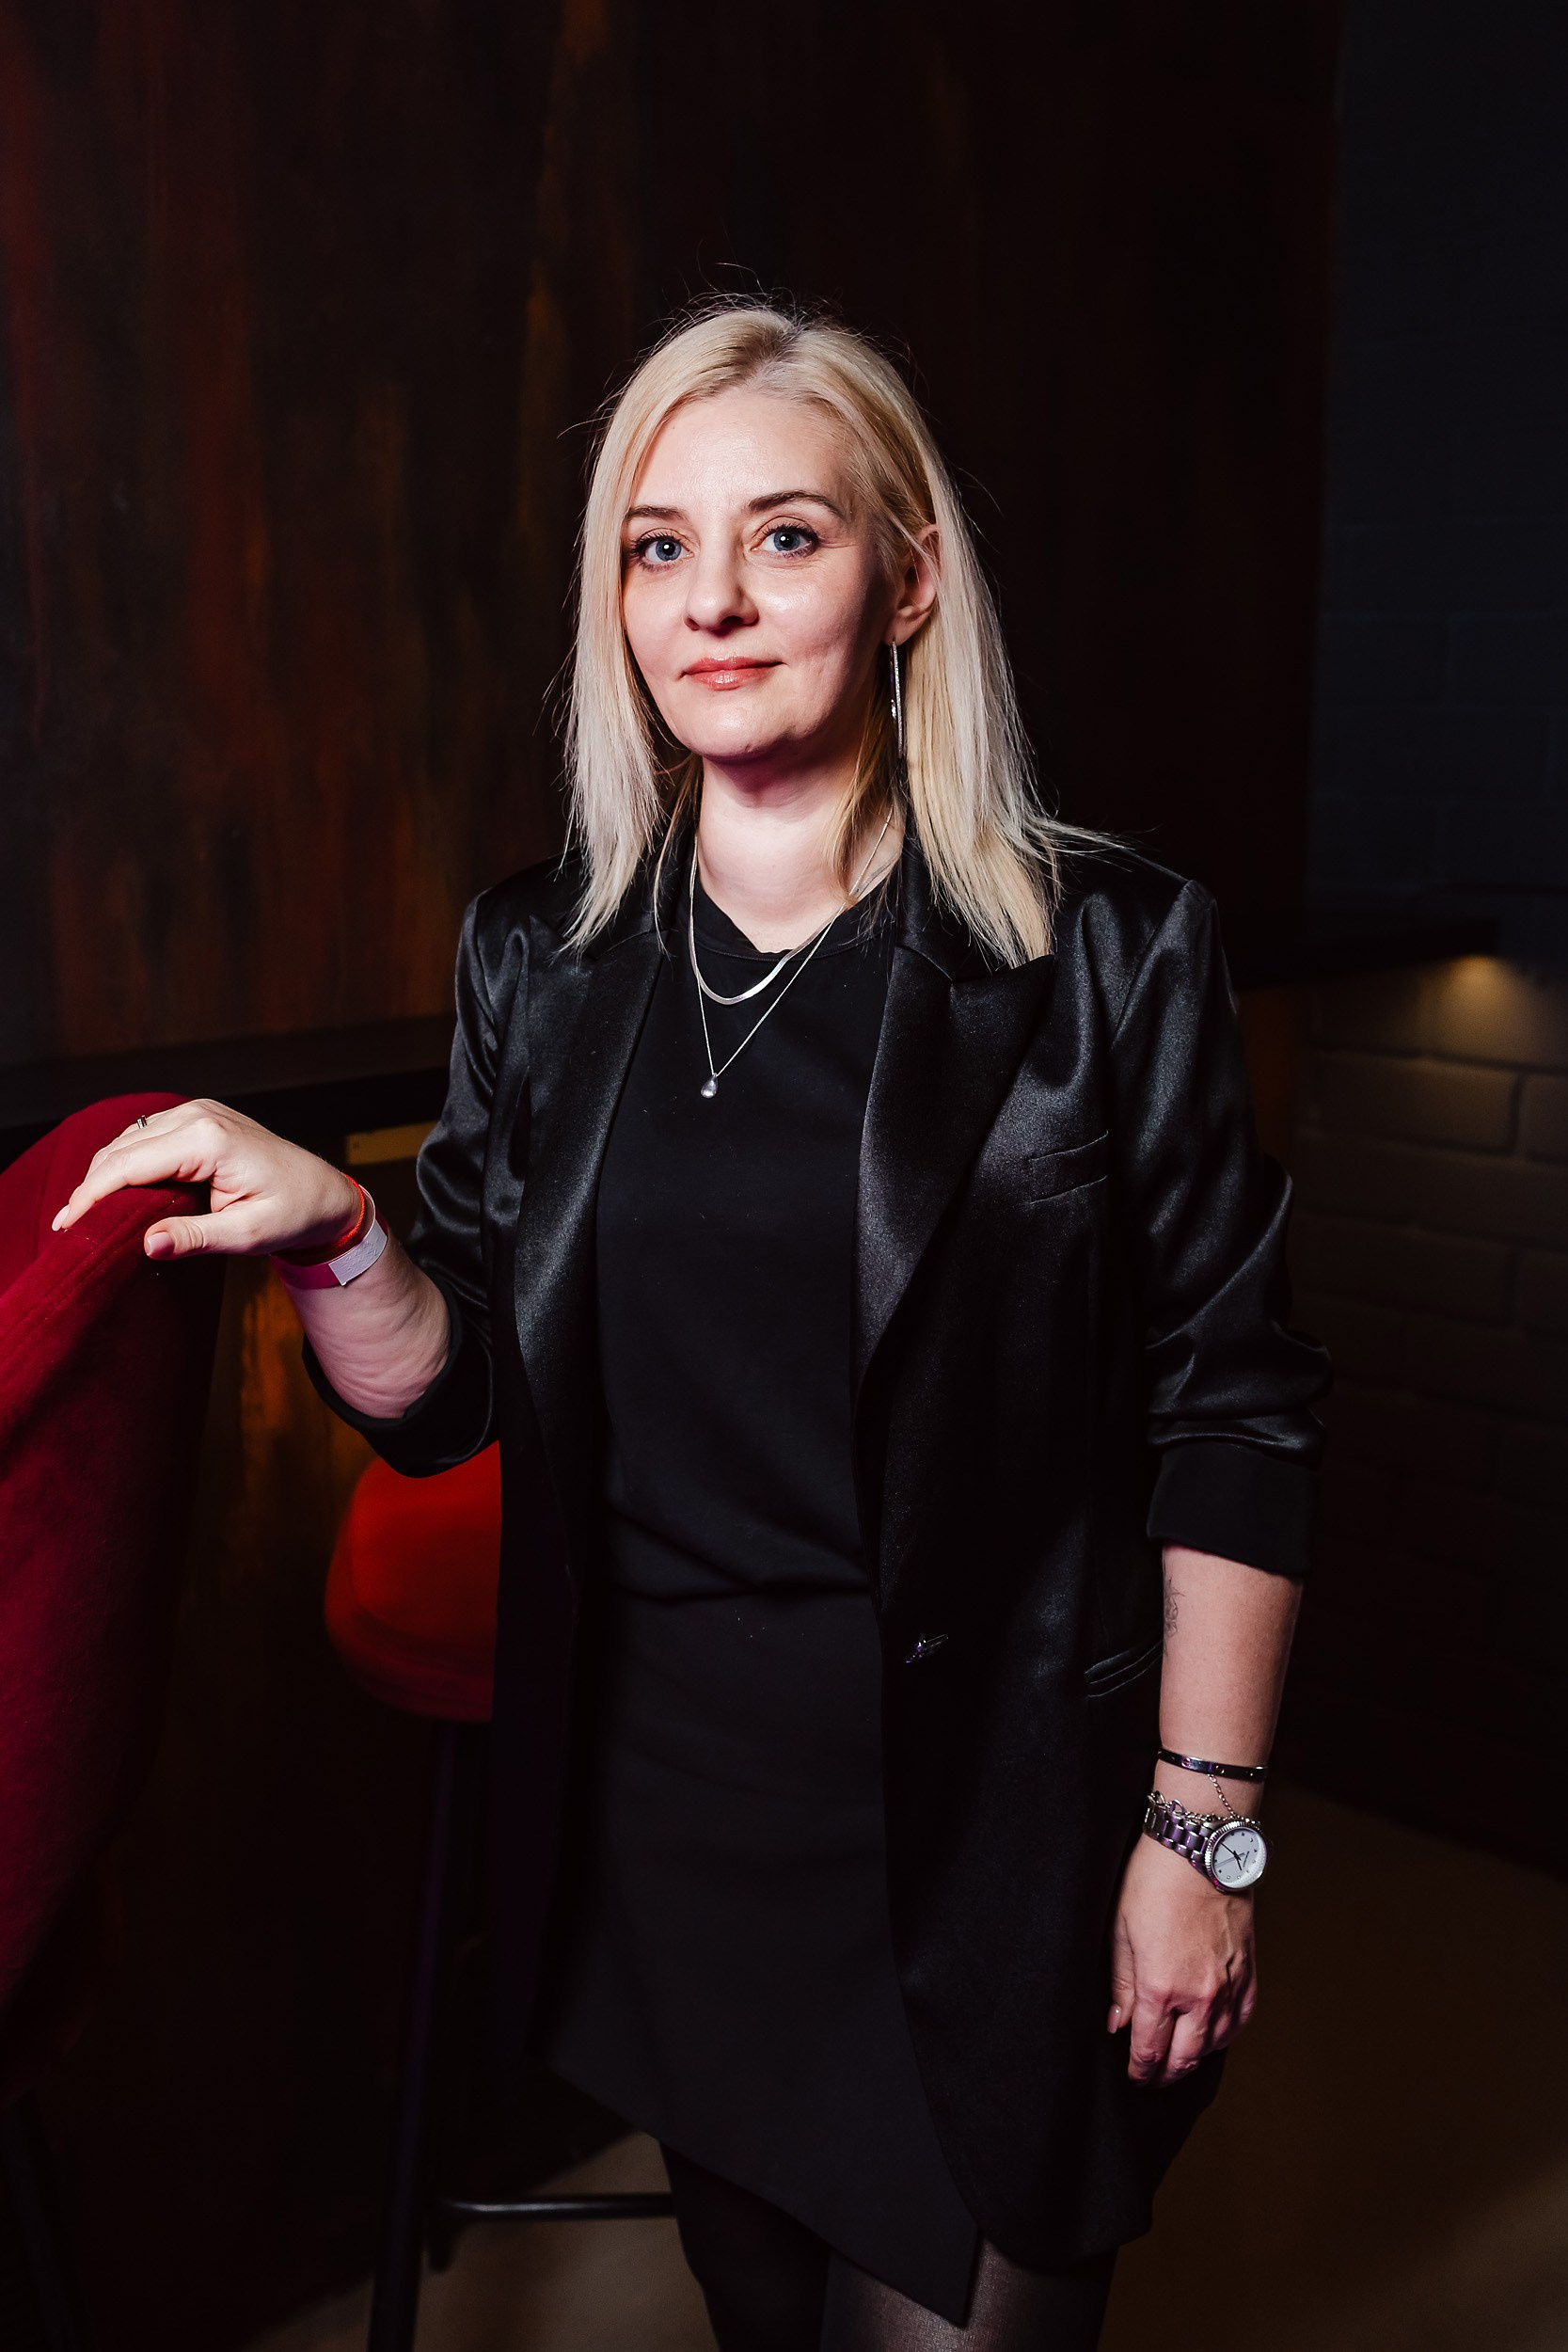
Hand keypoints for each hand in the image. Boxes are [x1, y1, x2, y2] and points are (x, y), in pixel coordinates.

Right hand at [51, 1099, 360, 1262]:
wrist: (324, 1194)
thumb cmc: (294, 1214)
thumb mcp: (248, 1234)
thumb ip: (196, 1238)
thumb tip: (147, 1245)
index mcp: (209, 1140)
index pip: (130, 1165)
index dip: (91, 1196)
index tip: (65, 1227)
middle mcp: (198, 1116)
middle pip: (121, 1150)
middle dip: (90, 1187)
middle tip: (66, 1228)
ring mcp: (197, 1113)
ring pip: (128, 1141)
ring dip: (104, 1175)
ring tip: (84, 1215)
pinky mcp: (197, 1119)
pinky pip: (146, 1138)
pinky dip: (125, 1163)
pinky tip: (114, 1193)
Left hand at [1106, 1831, 1256, 2085]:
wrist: (1199, 1849)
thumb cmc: (1152, 1882)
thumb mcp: (1120, 1932)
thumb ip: (1120, 1986)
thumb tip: (1117, 2025)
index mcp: (1160, 1988)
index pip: (1149, 2052)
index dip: (1139, 2072)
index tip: (1133, 2077)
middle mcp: (1199, 1996)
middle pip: (1184, 2060)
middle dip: (1164, 2076)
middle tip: (1152, 2079)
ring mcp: (1228, 1986)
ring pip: (1214, 2046)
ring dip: (1195, 2059)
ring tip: (1179, 2060)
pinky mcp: (1248, 1972)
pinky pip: (1241, 2020)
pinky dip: (1225, 2036)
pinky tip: (1213, 2036)